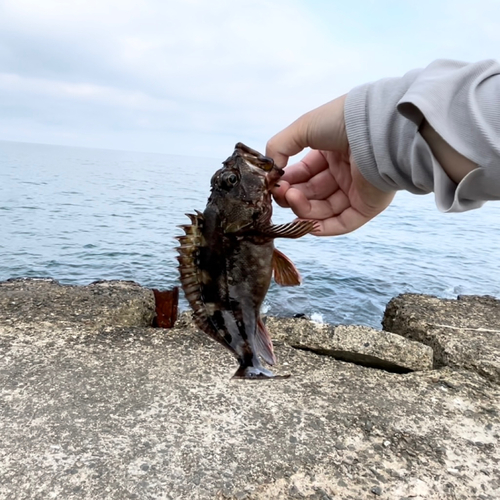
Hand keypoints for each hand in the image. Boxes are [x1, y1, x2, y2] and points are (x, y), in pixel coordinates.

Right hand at [266, 95, 395, 235]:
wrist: (377, 126)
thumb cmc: (342, 120)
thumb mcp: (303, 127)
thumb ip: (279, 146)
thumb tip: (270, 171)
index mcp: (330, 153)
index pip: (303, 174)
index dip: (287, 180)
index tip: (273, 184)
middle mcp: (343, 172)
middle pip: (311, 194)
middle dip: (292, 196)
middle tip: (281, 192)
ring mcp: (355, 190)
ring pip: (323, 210)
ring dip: (303, 209)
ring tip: (292, 198)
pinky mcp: (368, 206)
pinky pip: (343, 223)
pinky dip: (323, 228)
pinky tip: (306, 224)